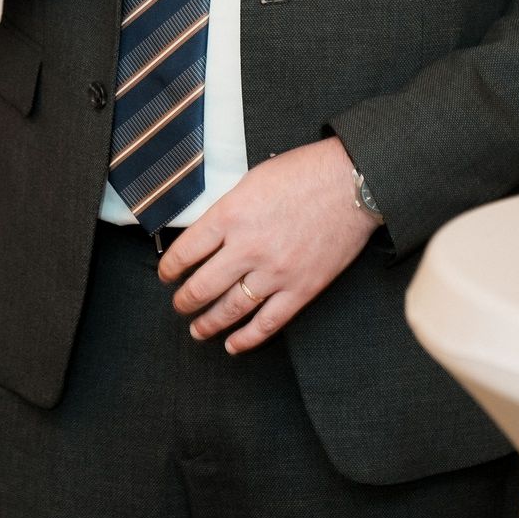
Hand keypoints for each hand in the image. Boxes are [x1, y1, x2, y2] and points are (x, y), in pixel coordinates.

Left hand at [158, 137, 376, 354]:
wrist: (351, 184)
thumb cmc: (304, 173)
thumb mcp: (252, 180)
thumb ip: (228, 209)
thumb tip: (208, 234)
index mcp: (231, 214)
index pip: (186, 251)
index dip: (170, 268)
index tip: (166, 275)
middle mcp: (248, 247)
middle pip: (202, 287)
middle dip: (184, 301)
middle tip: (179, 304)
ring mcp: (274, 272)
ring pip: (230, 310)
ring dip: (208, 323)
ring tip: (197, 329)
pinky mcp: (300, 289)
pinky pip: (267, 324)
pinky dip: (246, 339)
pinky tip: (233, 344)